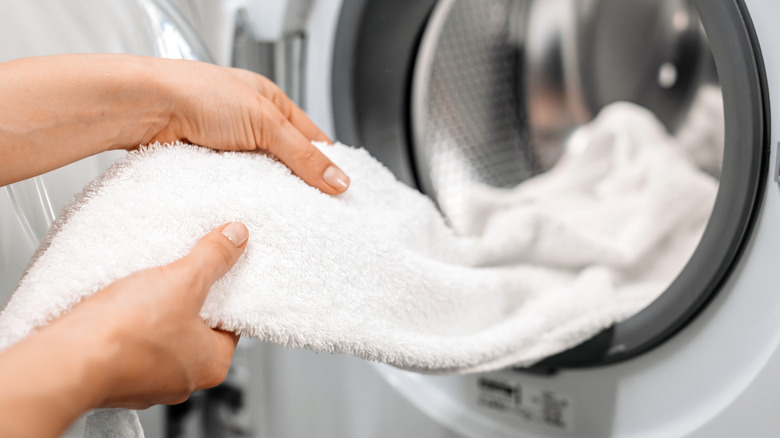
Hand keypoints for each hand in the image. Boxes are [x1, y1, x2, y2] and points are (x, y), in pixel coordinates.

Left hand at [0, 54, 349, 193]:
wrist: (146, 108)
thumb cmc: (197, 93)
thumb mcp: (265, 122)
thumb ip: (302, 155)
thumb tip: (337, 179)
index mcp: (269, 100)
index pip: (310, 136)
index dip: (327, 162)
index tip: (340, 188)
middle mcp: (249, 121)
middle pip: (285, 159)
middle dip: (298, 182)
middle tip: (316, 208)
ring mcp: (227, 144)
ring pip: (260, 176)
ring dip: (269, 192)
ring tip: (283, 213)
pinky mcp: (207, 165)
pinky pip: (235, 186)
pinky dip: (243, 197)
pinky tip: (250, 208)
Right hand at [82, 222, 248, 407]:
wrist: (68, 358)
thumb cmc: (127, 334)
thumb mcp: (184, 281)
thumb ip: (214, 257)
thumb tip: (235, 238)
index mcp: (211, 364)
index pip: (230, 324)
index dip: (224, 294)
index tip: (215, 273)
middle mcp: (182, 382)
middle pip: (195, 330)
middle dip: (186, 301)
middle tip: (180, 275)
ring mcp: (145, 383)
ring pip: (159, 338)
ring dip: (153, 313)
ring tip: (147, 285)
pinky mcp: (113, 378)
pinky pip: (128, 346)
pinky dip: (127, 326)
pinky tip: (120, 306)